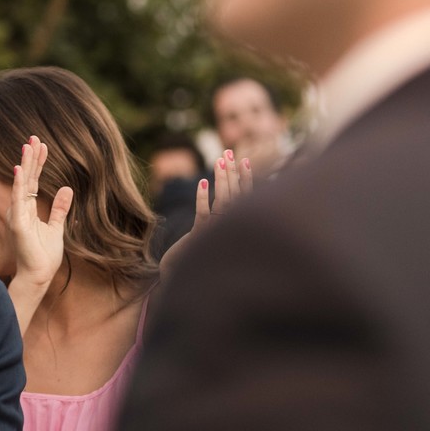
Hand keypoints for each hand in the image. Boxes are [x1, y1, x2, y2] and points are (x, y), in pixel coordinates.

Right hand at [7, 136, 72, 333]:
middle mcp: (21, 209)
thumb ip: (60, 208)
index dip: (38, 162)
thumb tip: (67, 188)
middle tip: (33, 137)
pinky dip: (20, 184)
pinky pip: (18, 200)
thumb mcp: (56, 227)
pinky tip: (20, 169)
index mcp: (29, 209)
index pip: (33, 180)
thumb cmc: (43, 255)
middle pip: (27, 178)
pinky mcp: (19, 224)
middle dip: (31, 157)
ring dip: (25, 164)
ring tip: (27, 146)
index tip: (42, 145)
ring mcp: (18, 215)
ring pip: (22, 184)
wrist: (39, 275)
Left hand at [159, 149, 253, 273]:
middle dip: (233, 173)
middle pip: (237, 197)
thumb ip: (222, 216)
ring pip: (223, 203)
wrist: (183, 278)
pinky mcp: (201, 239)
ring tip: (219, 160)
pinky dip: (203, 198)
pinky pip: (203, 214)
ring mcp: (218, 235)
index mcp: (239, 229)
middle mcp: (233, 232)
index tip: (245, 160)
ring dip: (221, 180)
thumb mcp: (212, 233)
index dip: (246, 179)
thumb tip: (228, 191)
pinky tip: (202, 183)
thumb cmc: (199, 254)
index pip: (246, 199)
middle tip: (228, 151)